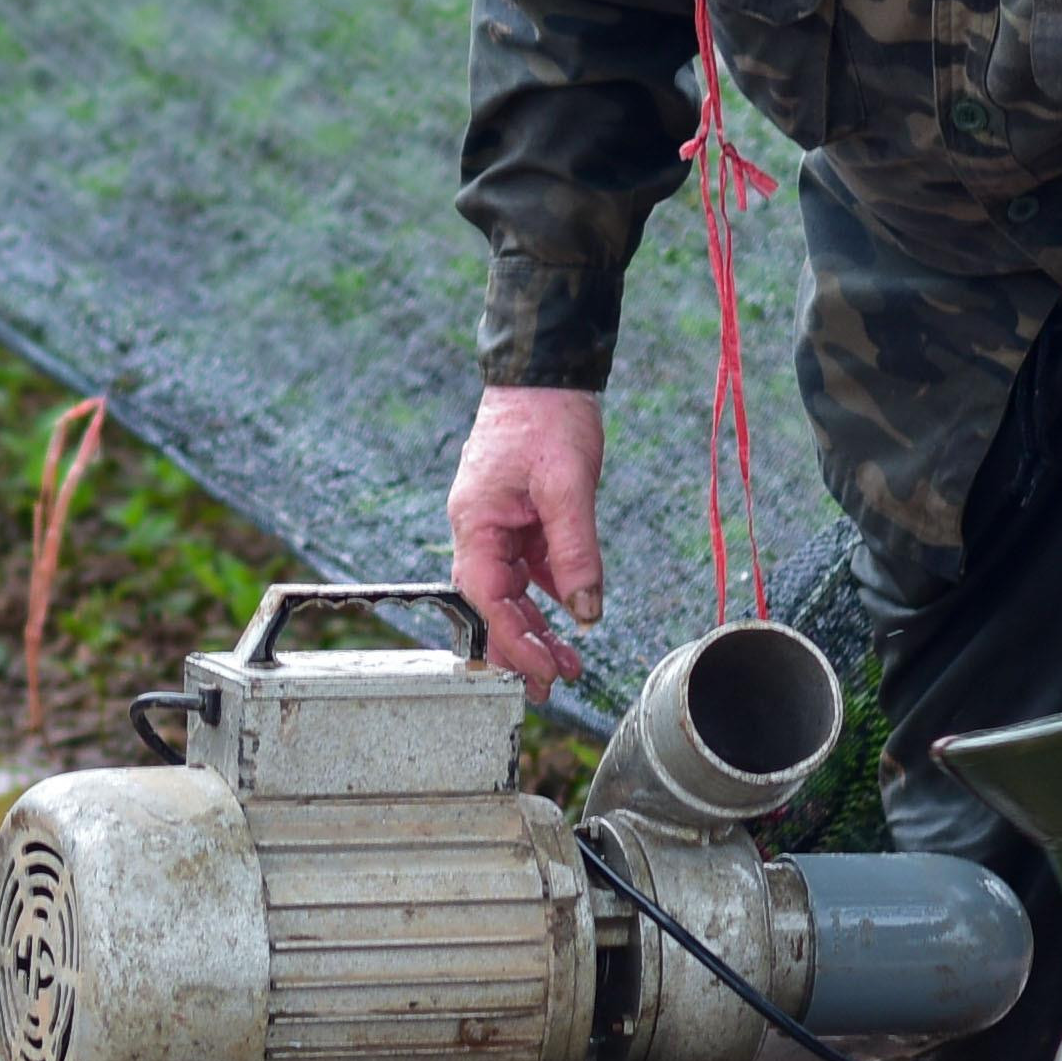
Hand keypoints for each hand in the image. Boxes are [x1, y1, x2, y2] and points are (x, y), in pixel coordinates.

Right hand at [447, 385, 608, 696]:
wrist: (546, 372)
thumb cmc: (548, 420)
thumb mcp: (569, 486)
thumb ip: (575, 551)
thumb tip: (586, 613)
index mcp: (475, 523)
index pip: (488, 600)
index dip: (515, 642)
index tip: (543, 675)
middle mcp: (479, 529)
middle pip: (494, 604)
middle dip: (522, 648)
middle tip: (554, 687)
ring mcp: (499, 524)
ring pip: (513, 590)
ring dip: (538, 627)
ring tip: (570, 665)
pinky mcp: (520, 517)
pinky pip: (530, 567)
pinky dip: (550, 594)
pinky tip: (572, 615)